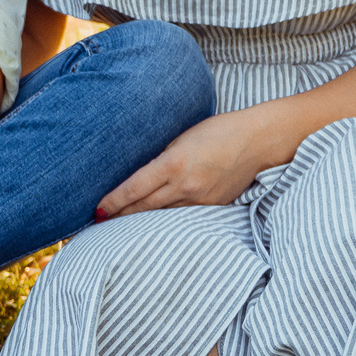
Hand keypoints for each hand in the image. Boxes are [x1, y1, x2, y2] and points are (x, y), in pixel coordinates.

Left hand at [95, 112, 266, 217]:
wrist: (257, 141)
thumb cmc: (218, 130)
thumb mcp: (181, 137)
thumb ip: (161, 158)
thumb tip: (139, 174)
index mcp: (174, 163)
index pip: (135, 189)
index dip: (114, 202)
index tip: (98, 210)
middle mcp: (186, 185)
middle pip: (144, 207)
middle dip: (120, 215)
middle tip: (100, 221)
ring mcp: (201, 199)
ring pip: (162, 215)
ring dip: (140, 220)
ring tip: (118, 224)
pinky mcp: (213, 206)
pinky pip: (182, 216)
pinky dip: (165, 218)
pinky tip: (152, 221)